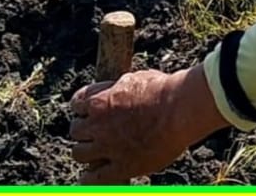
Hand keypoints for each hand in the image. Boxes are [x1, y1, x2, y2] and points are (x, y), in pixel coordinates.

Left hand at [69, 66, 227, 184]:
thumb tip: (119, 91)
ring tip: (94, 151)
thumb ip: (121, 88)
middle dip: (84, 129)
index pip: (77, 102)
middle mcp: (98, 125)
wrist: (180, 110)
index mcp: (101, 100)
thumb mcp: (137, 78)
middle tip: (94, 130)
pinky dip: (90, 178)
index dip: (82, 106)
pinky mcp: (121, 167)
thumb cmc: (165, 90)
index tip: (88, 108)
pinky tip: (91, 176)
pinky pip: (94, 178)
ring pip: (79, 153)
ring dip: (85, 151)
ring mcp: (108, 147)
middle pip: (75, 129)